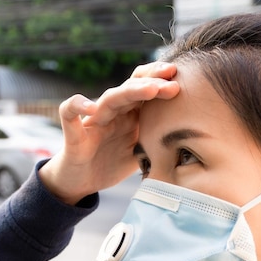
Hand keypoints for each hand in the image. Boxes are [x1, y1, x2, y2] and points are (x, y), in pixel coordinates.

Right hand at [40, 62, 178, 204]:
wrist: (80, 182)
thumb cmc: (111, 164)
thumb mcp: (141, 153)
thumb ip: (158, 143)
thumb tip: (192, 145)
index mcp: (129, 114)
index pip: (144, 88)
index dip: (160, 81)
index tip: (181, 80)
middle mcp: (112, 111)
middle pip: (131, 87)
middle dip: (153, 81)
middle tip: (172, 79)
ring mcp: (93, 120)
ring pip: (109, 97)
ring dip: (130, 91)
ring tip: (151, 89)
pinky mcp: (74, 133)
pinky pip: (69, 111)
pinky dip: (77, 105)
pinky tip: (90, 107)